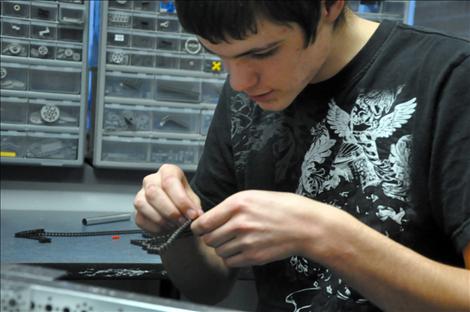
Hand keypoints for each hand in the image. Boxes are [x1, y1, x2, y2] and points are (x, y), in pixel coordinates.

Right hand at [134, 164, 202, 233]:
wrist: (176, 207)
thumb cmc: (183, 199)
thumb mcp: (193, 199)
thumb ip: (194, 206)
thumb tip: (195, 215)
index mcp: (167, 171)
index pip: (170, 181)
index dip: (181, 200)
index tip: (191, 214)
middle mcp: (151, 180)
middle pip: (153, 192)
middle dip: (169, 210)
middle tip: (181, 221)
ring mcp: (141, 194)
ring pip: (142, 204)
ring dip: (160, 219)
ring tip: (173, 225)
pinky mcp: (136, 210)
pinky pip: (140, 218)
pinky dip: (153, 227)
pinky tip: (164, 228)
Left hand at [191, 190, 334, 266]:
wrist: (305, 225)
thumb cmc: (282, 207)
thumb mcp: (253, 196)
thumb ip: (230, 207)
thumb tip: (211, 218)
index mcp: (237, 204)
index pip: (203, 222)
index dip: (198, 228)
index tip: (200, 229)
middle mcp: (239, 223)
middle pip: (208, 239)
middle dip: (211, 237)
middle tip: (221, 234)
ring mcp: (246, 241)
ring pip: (218, 251)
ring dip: (223, 248)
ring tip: (236, 241)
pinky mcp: (253, 257)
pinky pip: (230, 262)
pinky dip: (233, 258)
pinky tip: (243, 249)